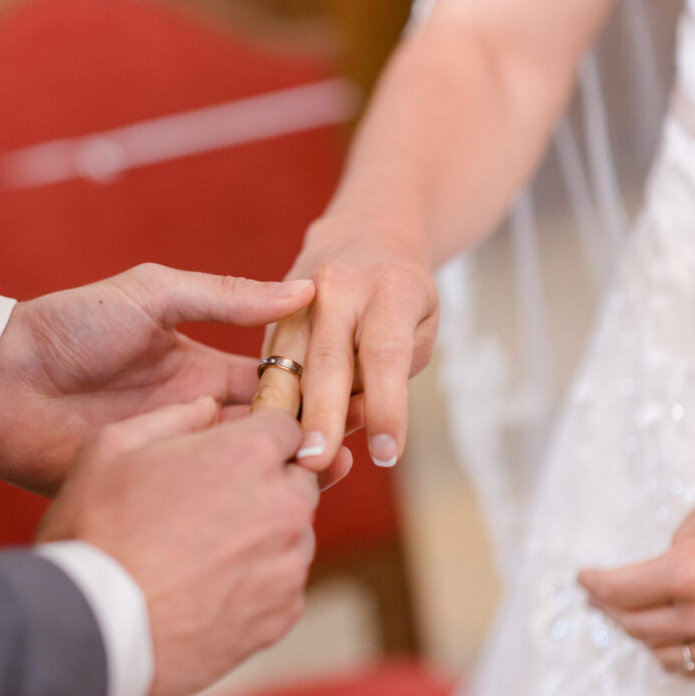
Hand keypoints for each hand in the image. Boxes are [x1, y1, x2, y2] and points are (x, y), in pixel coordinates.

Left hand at [0, 263, 324, 494]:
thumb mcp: (151, 296)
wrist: (0, 378)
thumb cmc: (69, 327)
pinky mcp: (146, 490)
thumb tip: (301, 290)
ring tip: (330, 472)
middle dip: (311, 438)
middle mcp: (194, 415)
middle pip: (267, 433)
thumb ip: (224, 296)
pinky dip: (233, 503)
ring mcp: (172, 455)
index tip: (360, 394)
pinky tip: (268, 505)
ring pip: (240, 471)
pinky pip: (198, 501)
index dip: (315, 390)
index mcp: (200, 369)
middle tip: (356, 444)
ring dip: (280, 472)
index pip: (273, 384)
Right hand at [38, 399, 318, 695]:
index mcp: (249, 454)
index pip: (288, 427)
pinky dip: (255, 581)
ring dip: (260, 533)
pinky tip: (206, 586)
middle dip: (265, 483)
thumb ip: (173, 416)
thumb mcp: (114, 446)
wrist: (92, 626)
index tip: (237, 449)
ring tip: (200, 550)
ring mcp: (288, 565)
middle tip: (210, 502)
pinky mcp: (281, 615)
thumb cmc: (96, 529)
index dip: (260, 433)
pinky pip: (282, 584)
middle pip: (297, 480)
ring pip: (292, 534)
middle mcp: (283, 506)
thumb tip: (208, 407)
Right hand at [254, 214, 436, 469]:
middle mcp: (337, 286)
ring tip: (289, 458)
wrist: (364, 233)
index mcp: (389, 287)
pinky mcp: (271, 312)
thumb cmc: (402, 294)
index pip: (386, 354)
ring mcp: (296, 296)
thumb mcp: (423, 322)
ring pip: (286, 363)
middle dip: (320, 415)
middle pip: (326, 360)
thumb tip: (355, 416)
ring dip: (285, 414)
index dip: (387, 406)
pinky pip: (271, 363)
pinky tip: (276, 435)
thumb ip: (396, 368)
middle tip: (314, 462)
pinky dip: (274, 401)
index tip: (387, 454)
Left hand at [580, 493, 694, 679]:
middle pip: (634, 626)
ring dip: (641, 636)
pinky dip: (677, 654)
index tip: (583, 578)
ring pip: (665, 655)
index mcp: (690, 576)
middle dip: (609, 610)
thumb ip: (689, 533)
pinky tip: (670, 639)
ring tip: (627, 618)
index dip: (594, 584)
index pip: (617, 589)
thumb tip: (671, 552)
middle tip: (595, 597)